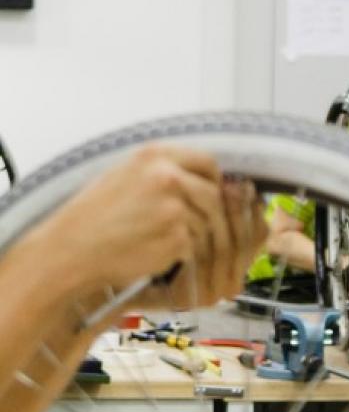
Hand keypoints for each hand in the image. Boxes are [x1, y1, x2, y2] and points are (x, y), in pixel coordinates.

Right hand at [38, 144, 265, 303]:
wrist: (72, 250)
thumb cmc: (95, 216)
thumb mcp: (125, 175)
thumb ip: (164, 171)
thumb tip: (207, 178)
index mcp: (154, 156)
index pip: (207, 162)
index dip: (213, 181)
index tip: (212, 195)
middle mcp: (167, 176)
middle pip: (214, 194)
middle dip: (214, 213)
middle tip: (204, 228)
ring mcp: (174, 208)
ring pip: (209, 222)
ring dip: (199, 236)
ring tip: (174, 244)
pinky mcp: (177, 237)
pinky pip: (196, 246)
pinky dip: (185, 254)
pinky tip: (163, 255)